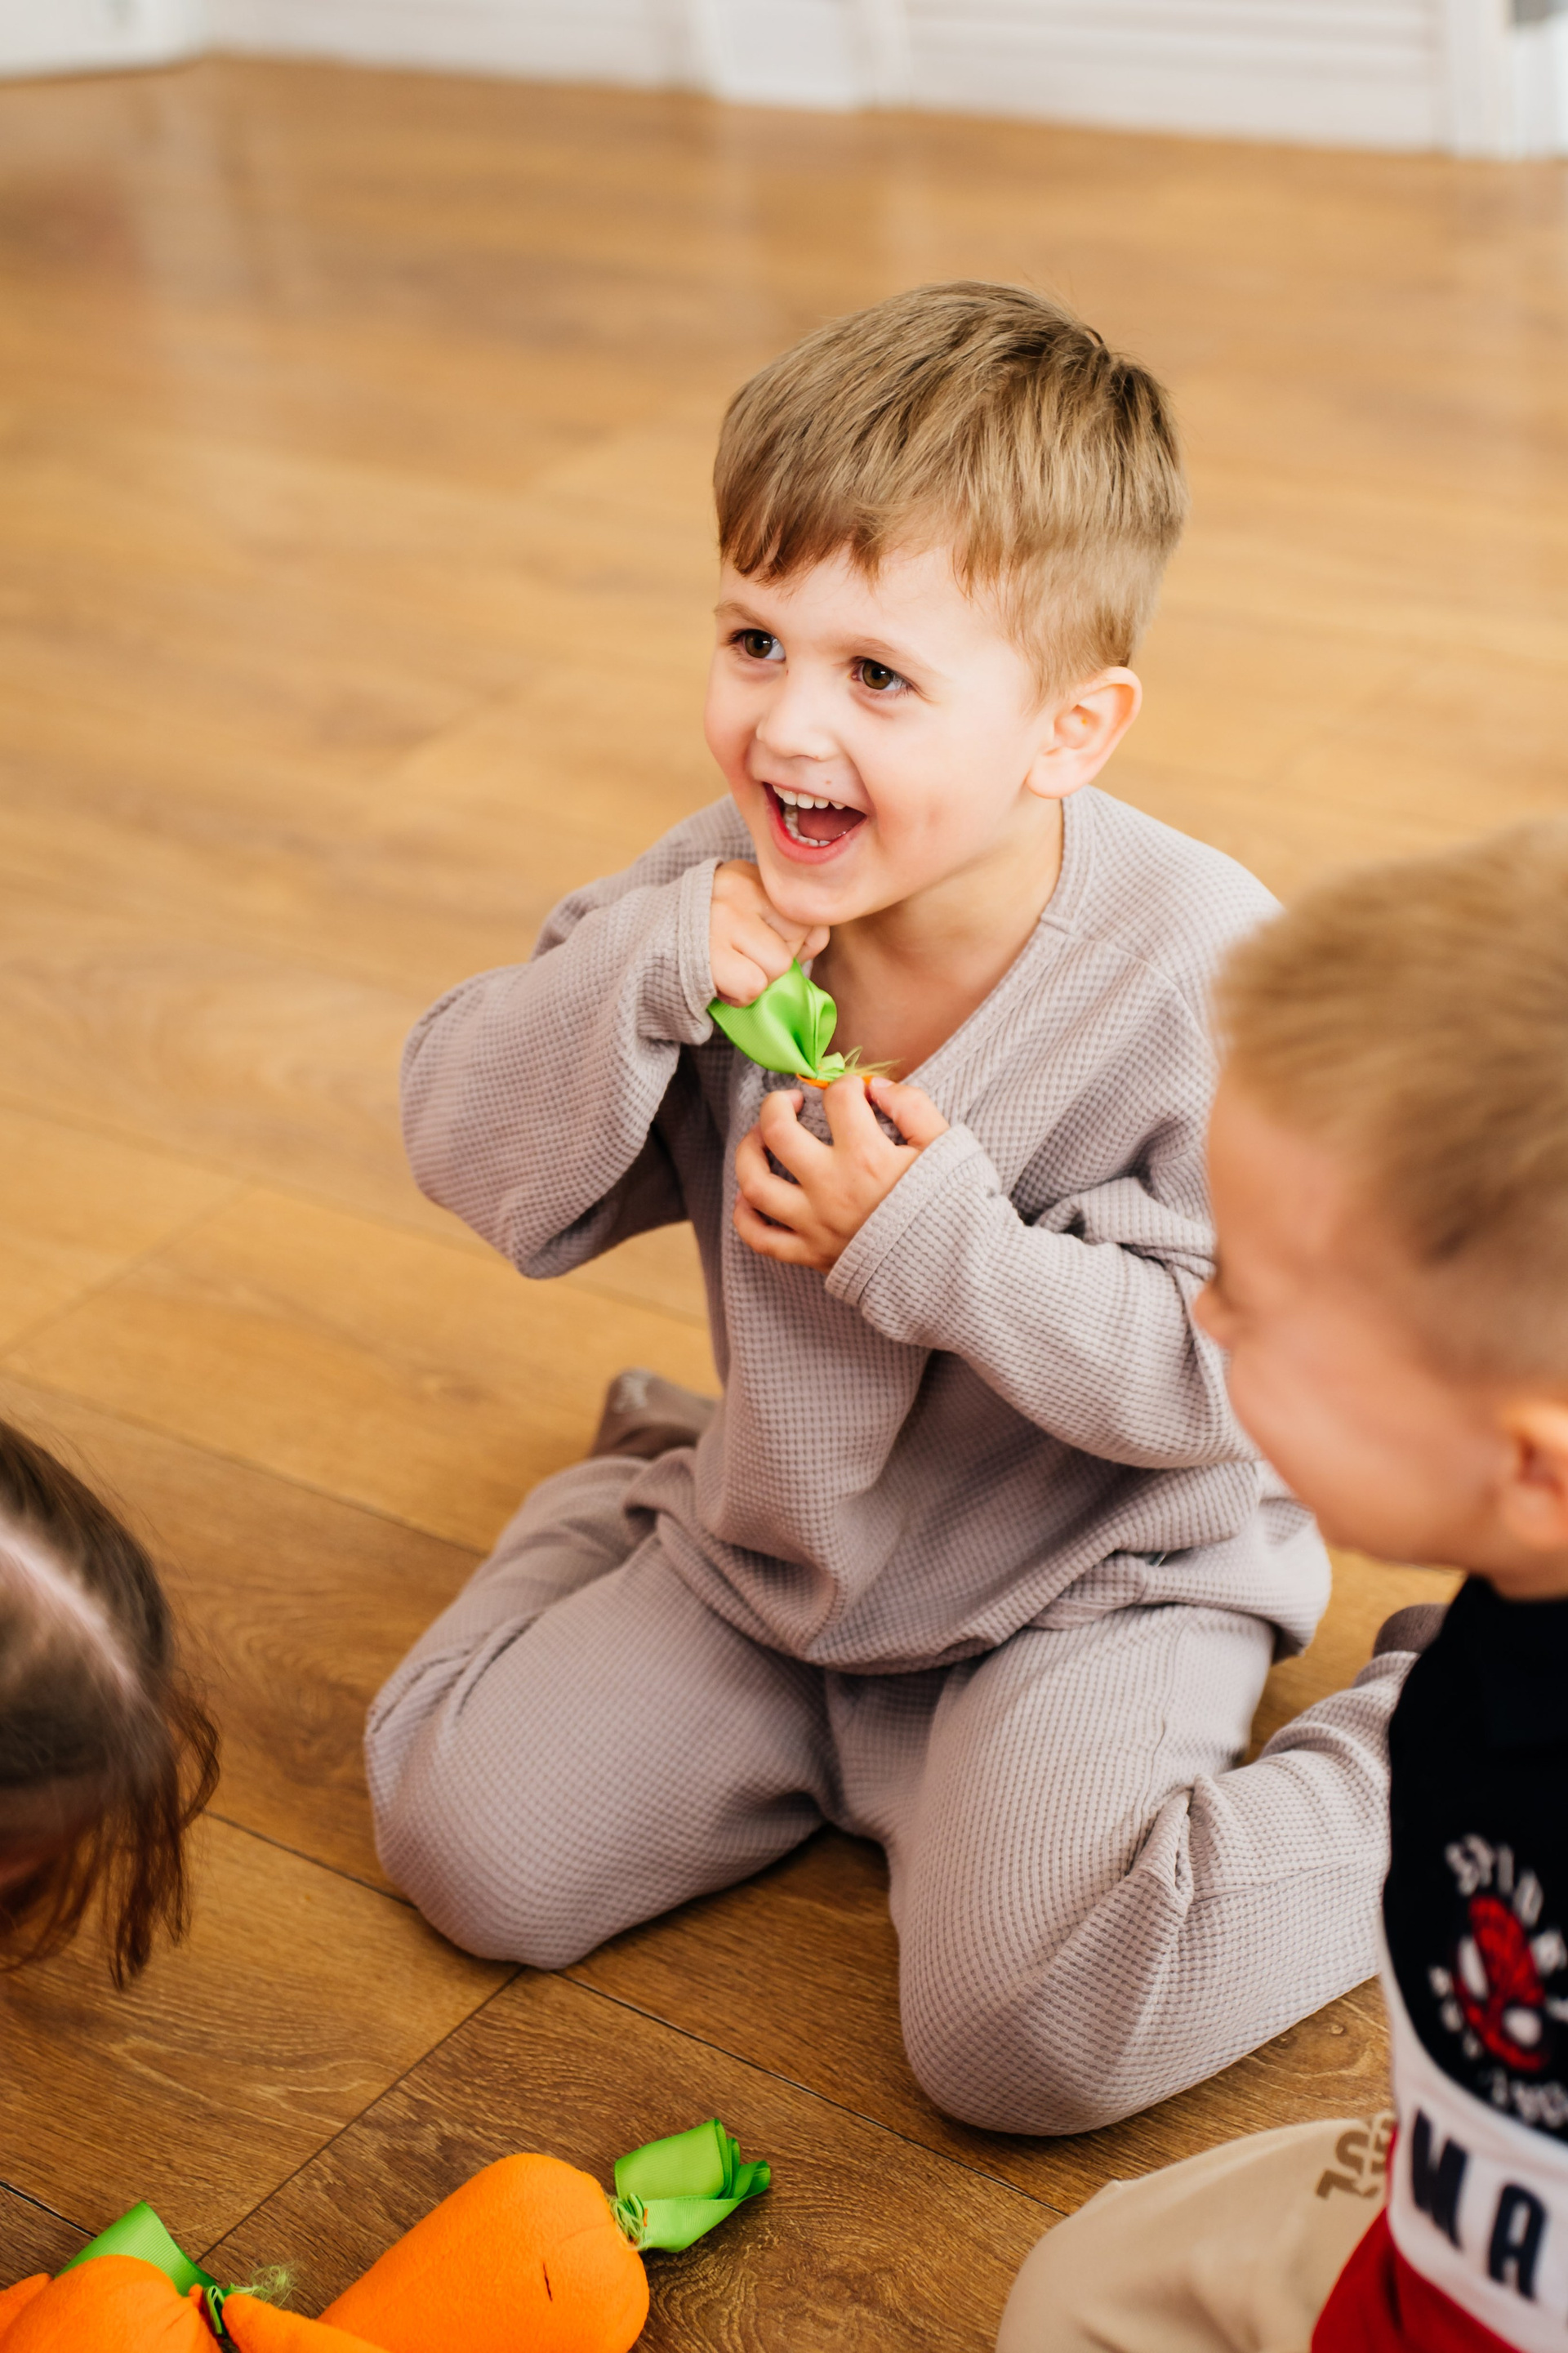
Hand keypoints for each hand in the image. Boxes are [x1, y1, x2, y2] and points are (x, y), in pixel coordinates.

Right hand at [710, 861, 829, 1006]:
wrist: (642, 956)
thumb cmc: (705, 943)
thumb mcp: (745, 918)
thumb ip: (790, 925)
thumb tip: (816, 940)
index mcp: (747, 875)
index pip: (804, 912)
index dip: (790, 939)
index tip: (758, 943)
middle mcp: (734, 887)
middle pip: (796, 936)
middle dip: (776, 959)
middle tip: (740, 958)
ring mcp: (720, 918)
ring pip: (778, 964)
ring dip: (757, 980)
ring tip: (728, 969)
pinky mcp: (707, 953)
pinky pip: (753, 986)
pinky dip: (740, 995)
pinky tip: (719, 982)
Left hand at [733, 1075, 949, 1270]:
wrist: (955, 1272)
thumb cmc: (952, 1207)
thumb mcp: (946, 1147)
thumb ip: (913, 1107)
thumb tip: (876, 1086)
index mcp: (867, 1157)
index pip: (840, 1099)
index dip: (847, 1085)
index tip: (857, 1094)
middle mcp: (832, 1188)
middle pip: (778, 1132)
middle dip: (778, 1103)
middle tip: (791, 1100)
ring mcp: (815, 1224)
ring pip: (756, 1183)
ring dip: (749, 1152)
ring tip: (760, 1137)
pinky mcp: (810, 1255)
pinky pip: (761, 1238)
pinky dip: (746, 1216)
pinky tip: (750, 1195)